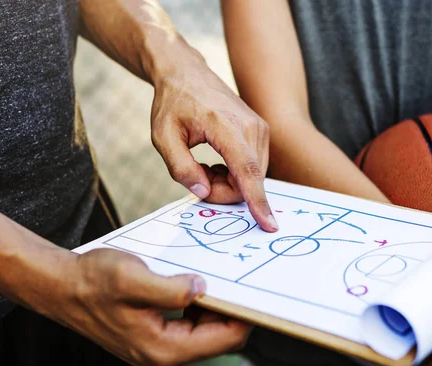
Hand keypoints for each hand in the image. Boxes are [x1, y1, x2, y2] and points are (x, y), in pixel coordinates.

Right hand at [48, 248, 251, 365]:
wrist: (65, 289)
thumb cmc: (93, 282)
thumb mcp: (132, 277)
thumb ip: (171, 289)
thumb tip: (203, 289)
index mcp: (165, 350)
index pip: (226, 339)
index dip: (246, 315)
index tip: (257, 292)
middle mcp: (167, 358)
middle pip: (221, 338)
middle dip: (233, 309)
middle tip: (240, 279)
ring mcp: (164, 352)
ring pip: (209, 331)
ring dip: (217, 307)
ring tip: (217, 279)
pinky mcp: (160, 341)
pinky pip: (194, 327)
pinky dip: (201, 308)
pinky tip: (197, 286)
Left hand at [150, 48, 277, 231]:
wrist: (187, 73)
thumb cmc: (173, 103)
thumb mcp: (162, 137)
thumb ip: (181, 168)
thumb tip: (202, 192)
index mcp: (226, 126)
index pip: (247, 170)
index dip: (257, 201)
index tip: (269, 224)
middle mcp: (251, 126)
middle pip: (248, 181)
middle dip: (222, 191)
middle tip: (197, 176)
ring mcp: (260, 128)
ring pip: (252, 178)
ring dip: (228, 183)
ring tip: (205, 165)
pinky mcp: (262, 132)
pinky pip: (254, 168)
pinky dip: (235, 174)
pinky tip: (217, 161)